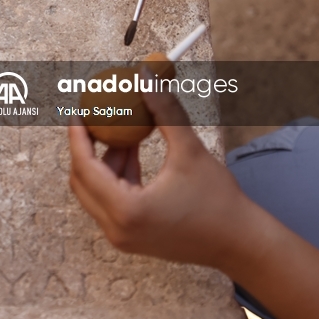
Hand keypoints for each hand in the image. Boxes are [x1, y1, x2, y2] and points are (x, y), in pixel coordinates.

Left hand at [68, 67, 249, 268]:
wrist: (242, 243)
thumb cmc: (220, 200)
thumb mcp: (189, 149)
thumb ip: (163, 110)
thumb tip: (144, 75)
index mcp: (126, 210)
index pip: (84, 167)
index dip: (77, 136)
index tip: (78, 111)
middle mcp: (117, 229)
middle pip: (82, 180)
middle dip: (85, 147)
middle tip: (93, 119)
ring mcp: (122, 237)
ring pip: (95, 191)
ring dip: (104, 160)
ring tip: (124, 132)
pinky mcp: (131, 238)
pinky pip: (110, 201)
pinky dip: (116, 176)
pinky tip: (132, 151)